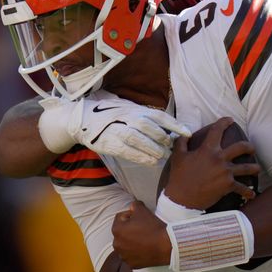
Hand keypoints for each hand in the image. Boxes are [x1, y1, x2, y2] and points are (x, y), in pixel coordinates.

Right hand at [38, 93, 190, 163]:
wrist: (82, 119)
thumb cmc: (111, 114)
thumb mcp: (130, 110)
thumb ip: (147, 118)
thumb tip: (170, 129)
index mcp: (136, 109)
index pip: (161, 116)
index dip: (176, 125)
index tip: (189, 133)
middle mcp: (128, 117)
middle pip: (152, 128)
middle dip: (165, 139)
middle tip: (173, 149)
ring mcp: (118, 130)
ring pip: (141, 140)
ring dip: (155, 150)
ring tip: (164, 156)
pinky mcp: (110, 143)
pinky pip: (128, 151)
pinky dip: (141, 157)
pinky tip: (151, 162)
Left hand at [112, 201, 170, 268]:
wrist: (166, 246)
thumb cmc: (154, 227)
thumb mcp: (143, 210)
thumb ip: (134, 205)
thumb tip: (132, 207)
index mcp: (116, 230)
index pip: (120, 217)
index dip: (131, 215)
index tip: (141, 218)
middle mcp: (116, 244)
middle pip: (122, 232)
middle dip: (129, 229)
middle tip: (143, 228)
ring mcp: (123, 256)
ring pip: (125, 245)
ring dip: (132, 241)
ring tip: (145, 238)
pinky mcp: (131, 264)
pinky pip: (131, 256)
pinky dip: (136, 252)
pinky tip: (145, 248)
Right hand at [165, 117, 259, 207]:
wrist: (182, 198)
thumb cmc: (179, 177)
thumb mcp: (177, 156)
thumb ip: (182, 143)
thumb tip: (185, 135)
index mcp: (208, 150)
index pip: (217, 131)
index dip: (224, 122)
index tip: (230, 120)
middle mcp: (220, 159)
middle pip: (241, 147)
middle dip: (249, 146)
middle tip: (251, 148)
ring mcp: (226, 172)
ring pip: (247, 168)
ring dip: (254, 168)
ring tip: (257, 168)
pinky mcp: (228, 186)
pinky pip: (242, 188)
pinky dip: (248, 192)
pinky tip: (252, 194)